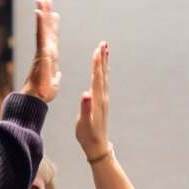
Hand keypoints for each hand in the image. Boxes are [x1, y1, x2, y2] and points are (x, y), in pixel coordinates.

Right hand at [21, 0, 59, 102]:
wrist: (36, 99)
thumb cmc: (43, 93)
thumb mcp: (54, 83)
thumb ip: (56, 76)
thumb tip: (57, 73)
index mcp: (50, 57)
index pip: (52, 38)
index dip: (52, 26)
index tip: (53, 14)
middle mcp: (45, 52)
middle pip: (47, 29)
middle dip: (46, 15)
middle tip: (45, 0)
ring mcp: (42, 51)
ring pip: (43, 29)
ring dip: (42, 14)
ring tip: (42, 0)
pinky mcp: (41, 53)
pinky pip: (40, 36)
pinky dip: (40, 24)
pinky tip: (39, 12)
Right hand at [75, 42, 109, 158]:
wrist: (96, 145)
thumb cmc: (88, 134)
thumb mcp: (84, 122)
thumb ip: (85, 107)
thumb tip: (85, 94)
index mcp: (97, 100)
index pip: (97, 77)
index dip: (97, 63)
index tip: (97, 49)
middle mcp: (102, 97)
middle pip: (102, 74)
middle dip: (102, 58)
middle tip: (103, 44)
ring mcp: (103, 99)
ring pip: (104, 77)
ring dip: (104, 63)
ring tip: (104, 50)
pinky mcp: (102, 102)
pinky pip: (104, 83)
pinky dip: (103, 73)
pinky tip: (102, 69)